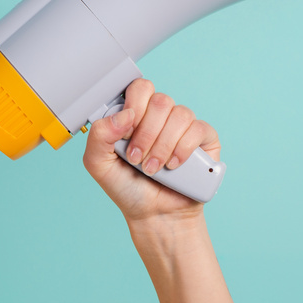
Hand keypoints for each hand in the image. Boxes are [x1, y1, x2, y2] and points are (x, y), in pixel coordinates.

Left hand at [82, 78, 219, 224]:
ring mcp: (183, 126)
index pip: (139, 88)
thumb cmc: (127, 187)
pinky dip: (183, 149)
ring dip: (162, 145)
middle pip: (160, 100)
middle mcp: (161, 116)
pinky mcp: (204, 139)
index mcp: (136, 114)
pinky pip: (198, 129)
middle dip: (145, 134)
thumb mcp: (99, 164)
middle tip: (137, 159)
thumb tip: (124, 115)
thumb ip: (99, 136)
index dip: (133, 106)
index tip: (125, 134)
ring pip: (179, 115)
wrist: (153, 214)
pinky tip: (173, 166)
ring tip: (152, 168)